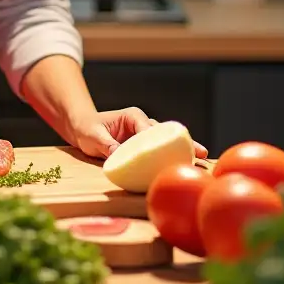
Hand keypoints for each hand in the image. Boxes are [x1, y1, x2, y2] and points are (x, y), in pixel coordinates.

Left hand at [67, 106, 208, 159]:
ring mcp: (144, 135)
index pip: (150, 129)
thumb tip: (121, 156)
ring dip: (182, 150)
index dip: (162, 141)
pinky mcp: (143, 146)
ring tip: (202, 159)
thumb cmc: (86, 128)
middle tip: (202, 152)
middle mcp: (142, 123)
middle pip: (165, 134)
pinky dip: (170, 157)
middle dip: (183, 142)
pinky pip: (158, 151)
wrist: (81, 128)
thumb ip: (107, 145)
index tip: (172, 153)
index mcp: (133, 117)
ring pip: (165, 142)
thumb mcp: (94, 136)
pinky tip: (183, 166)